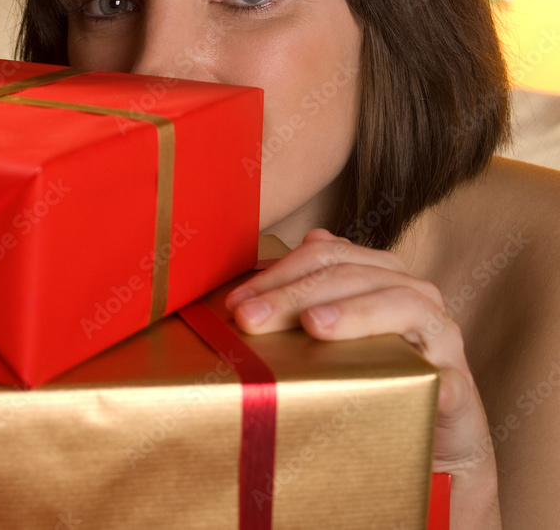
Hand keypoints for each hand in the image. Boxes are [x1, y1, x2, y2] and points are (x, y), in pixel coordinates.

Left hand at [225, 229, 501, 528]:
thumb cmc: (368, 381)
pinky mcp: (459, 388)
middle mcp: (413, 295)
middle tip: (252, 320)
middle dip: (295, 294)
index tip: (236, 303)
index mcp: (379, 276)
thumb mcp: (329, 339)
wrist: (431, 441)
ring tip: (313, 325)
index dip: (277, 273)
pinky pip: (446, 379)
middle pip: (351, 276)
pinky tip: (399, 382)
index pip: (325, 255)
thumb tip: (261, 277)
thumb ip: (302, 301)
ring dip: (354, 313)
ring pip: (401, 304)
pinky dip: (427, 378)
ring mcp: (440, 338)